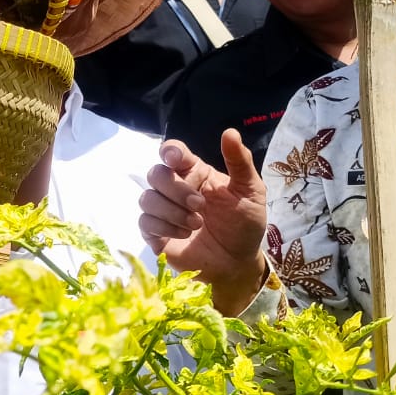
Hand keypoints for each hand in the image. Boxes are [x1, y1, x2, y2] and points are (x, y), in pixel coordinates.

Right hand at [139, 130, 268, 314]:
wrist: (238, 263)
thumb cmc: (245, 225)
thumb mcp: (250, 191)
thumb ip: (240, 162)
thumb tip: (229, 131)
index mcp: (195, 173)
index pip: (172, 152)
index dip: (169, 152)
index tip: (176, 160)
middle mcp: (175, 189)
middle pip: (155, 174)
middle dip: (176, 189)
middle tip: (200, 206)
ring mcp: (163, 211)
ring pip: (147, 198)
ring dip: (172, 211)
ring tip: (196, 224)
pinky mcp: (155, 234)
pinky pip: (145, 222)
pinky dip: (165, 227)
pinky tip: (184, 235)